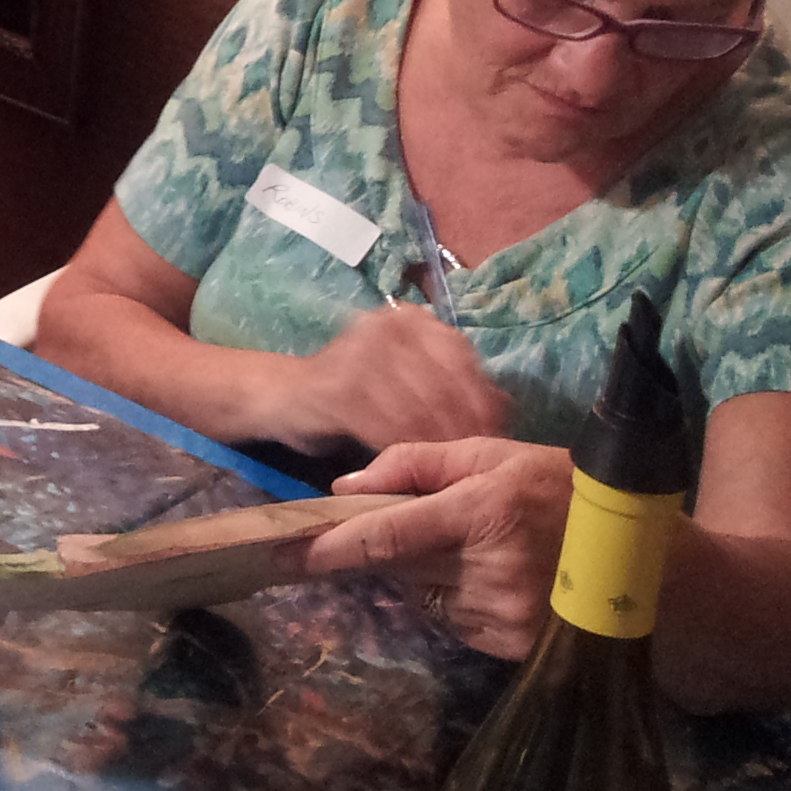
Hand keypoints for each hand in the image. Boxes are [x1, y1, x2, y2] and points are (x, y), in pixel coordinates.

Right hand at [259, 306, 510, 455]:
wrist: (283, 397)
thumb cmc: (356, 394)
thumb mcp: (410, 380)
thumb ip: (452, 386)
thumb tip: (507, 406)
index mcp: (411, 319)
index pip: (461, 358)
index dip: (483, 399)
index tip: (498, 436)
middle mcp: (386, 325)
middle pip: (444, 383)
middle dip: (465, 426)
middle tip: (476, 462)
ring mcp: (358, 352)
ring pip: (418, 406)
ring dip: (438, 442)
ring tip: (450, 472)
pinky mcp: (335, 387)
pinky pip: (383, 424)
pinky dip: (403, 449)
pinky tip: (412, 469)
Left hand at [306, 437, 573, 655]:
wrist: (646, 561)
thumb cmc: (566, 491)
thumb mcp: (495, 455)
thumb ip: (416, 464)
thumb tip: (345, 489)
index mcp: (483, 513)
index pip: (386, 537)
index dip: (331, 546)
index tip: (284, 552)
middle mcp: (489, 570)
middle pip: (396, 565)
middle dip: (379, 548)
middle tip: (402, 527)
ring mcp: (502, 615)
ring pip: (421, 593)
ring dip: (425, 572)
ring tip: (475, 547)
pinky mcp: (511, 646)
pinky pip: (452, 619)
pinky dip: (454, 597)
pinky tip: (493, 576)